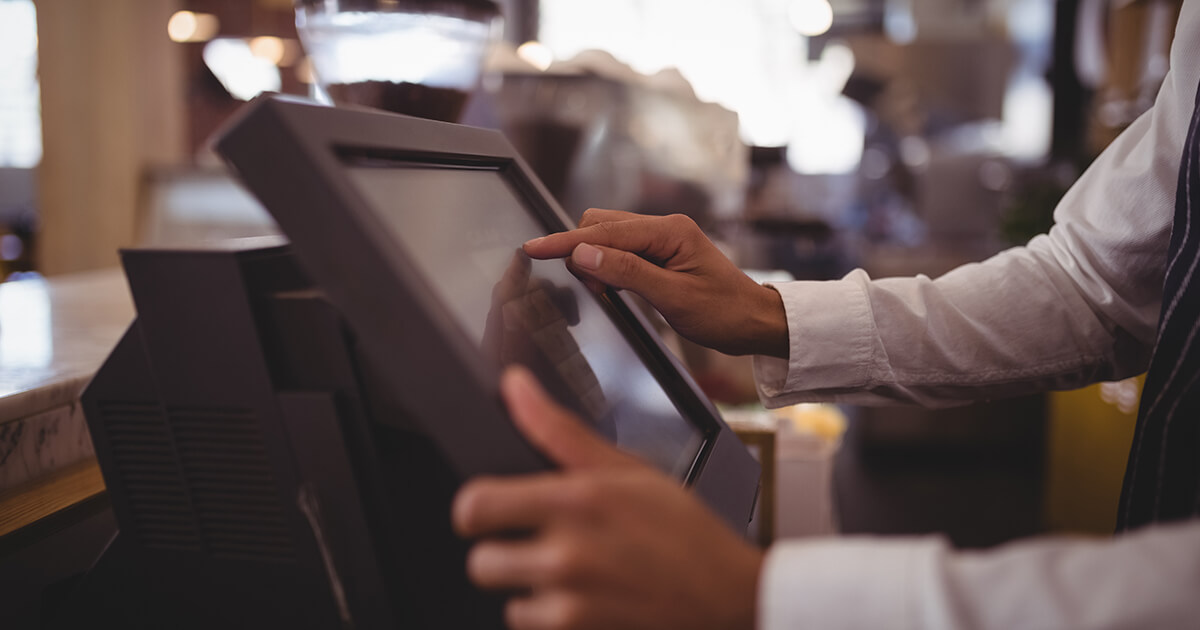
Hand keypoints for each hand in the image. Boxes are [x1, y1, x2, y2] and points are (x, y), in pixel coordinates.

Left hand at [453, 367, 763, 629]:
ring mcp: (571, 604)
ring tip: (569, 572)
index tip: (490, 507)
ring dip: (529, 588)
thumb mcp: (627, 469)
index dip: (476, 506)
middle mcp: (566, 556)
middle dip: (503, 552)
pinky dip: (552, 617)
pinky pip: (532, 626)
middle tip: (535, 543)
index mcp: (575, 501)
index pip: (475, 506)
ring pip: (507, 599)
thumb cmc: (685, 532)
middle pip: (480, 561)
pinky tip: (583, 598)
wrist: (729, 596)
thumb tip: (515, 386)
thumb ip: (557, 429)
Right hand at [523, 209, 787, 357]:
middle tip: (584, 288)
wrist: (756, 323)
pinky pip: (621, 250)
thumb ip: (627, 273)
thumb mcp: (674, 298)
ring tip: (597, 290)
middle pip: (601, 224)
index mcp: (669, 231)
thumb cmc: (724, 314)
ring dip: (592, 258)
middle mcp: (665, 227)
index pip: (604, 232)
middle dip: (579, 249)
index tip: (534, 248)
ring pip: (609, 236)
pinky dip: (607, 265)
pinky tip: (608, 286)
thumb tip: (583, 254)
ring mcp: (663, 238)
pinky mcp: (661, 253)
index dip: (566, 242)